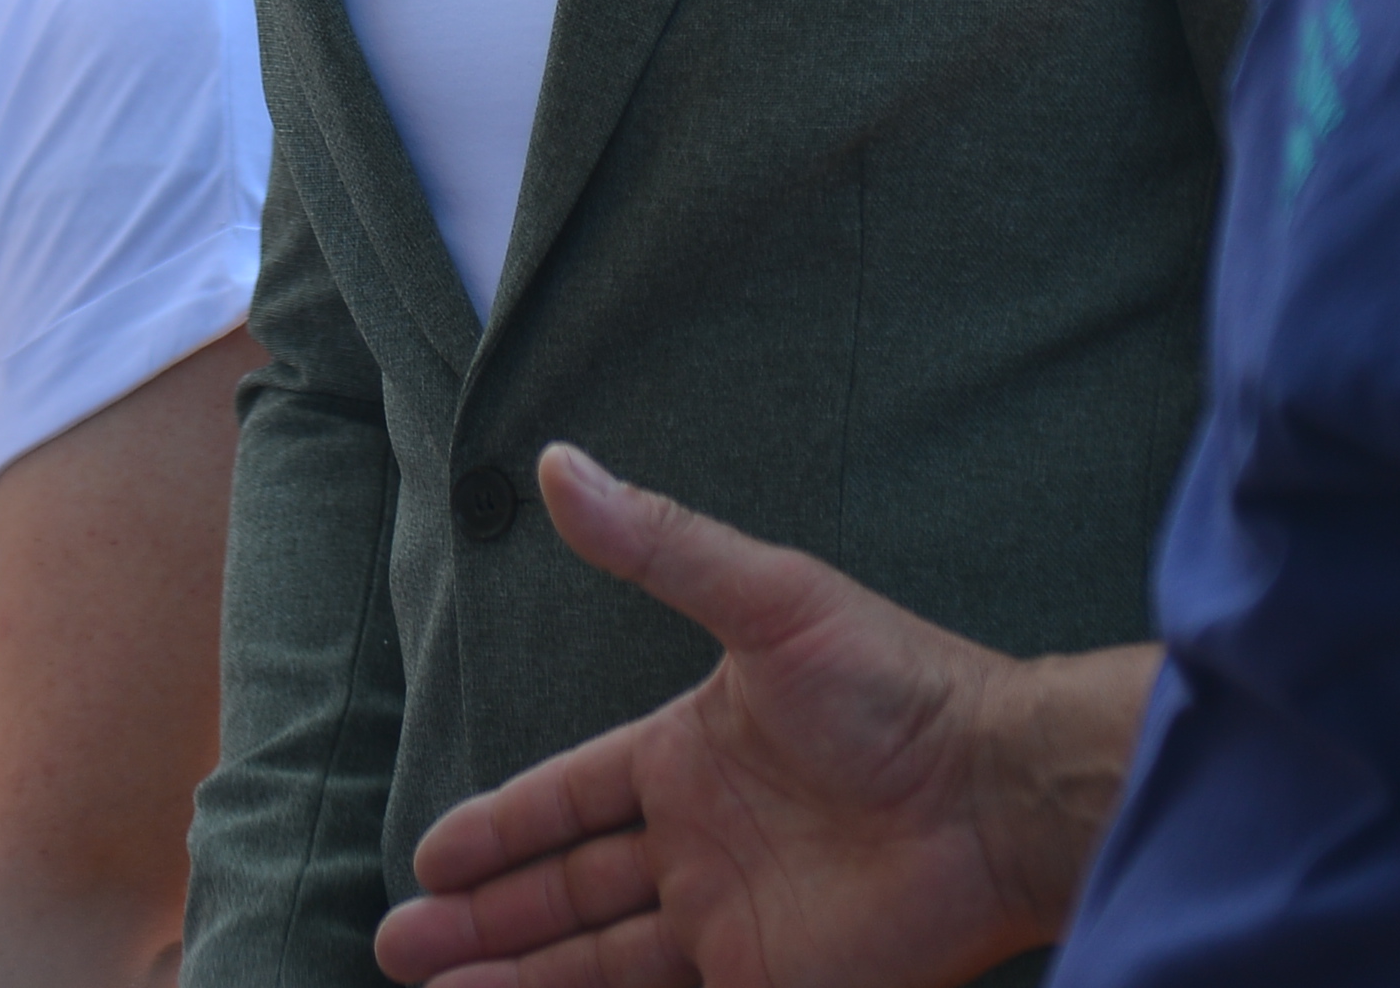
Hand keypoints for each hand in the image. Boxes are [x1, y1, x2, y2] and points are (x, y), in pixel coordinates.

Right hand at [372, 447, 1136, 987]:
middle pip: (567, 887)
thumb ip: (658, 546)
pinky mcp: (768, 979)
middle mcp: (700, 841)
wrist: (999, 792)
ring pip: (594, 955)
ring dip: (512, 973)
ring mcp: (731, 917)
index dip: (501, 826)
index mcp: (690, 754)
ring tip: (427, 986)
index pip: (570, 797)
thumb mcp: (766, 597)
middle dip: (483, 916)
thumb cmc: (897, 684)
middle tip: (400, 943)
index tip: (431, 857)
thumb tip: (562, 463)